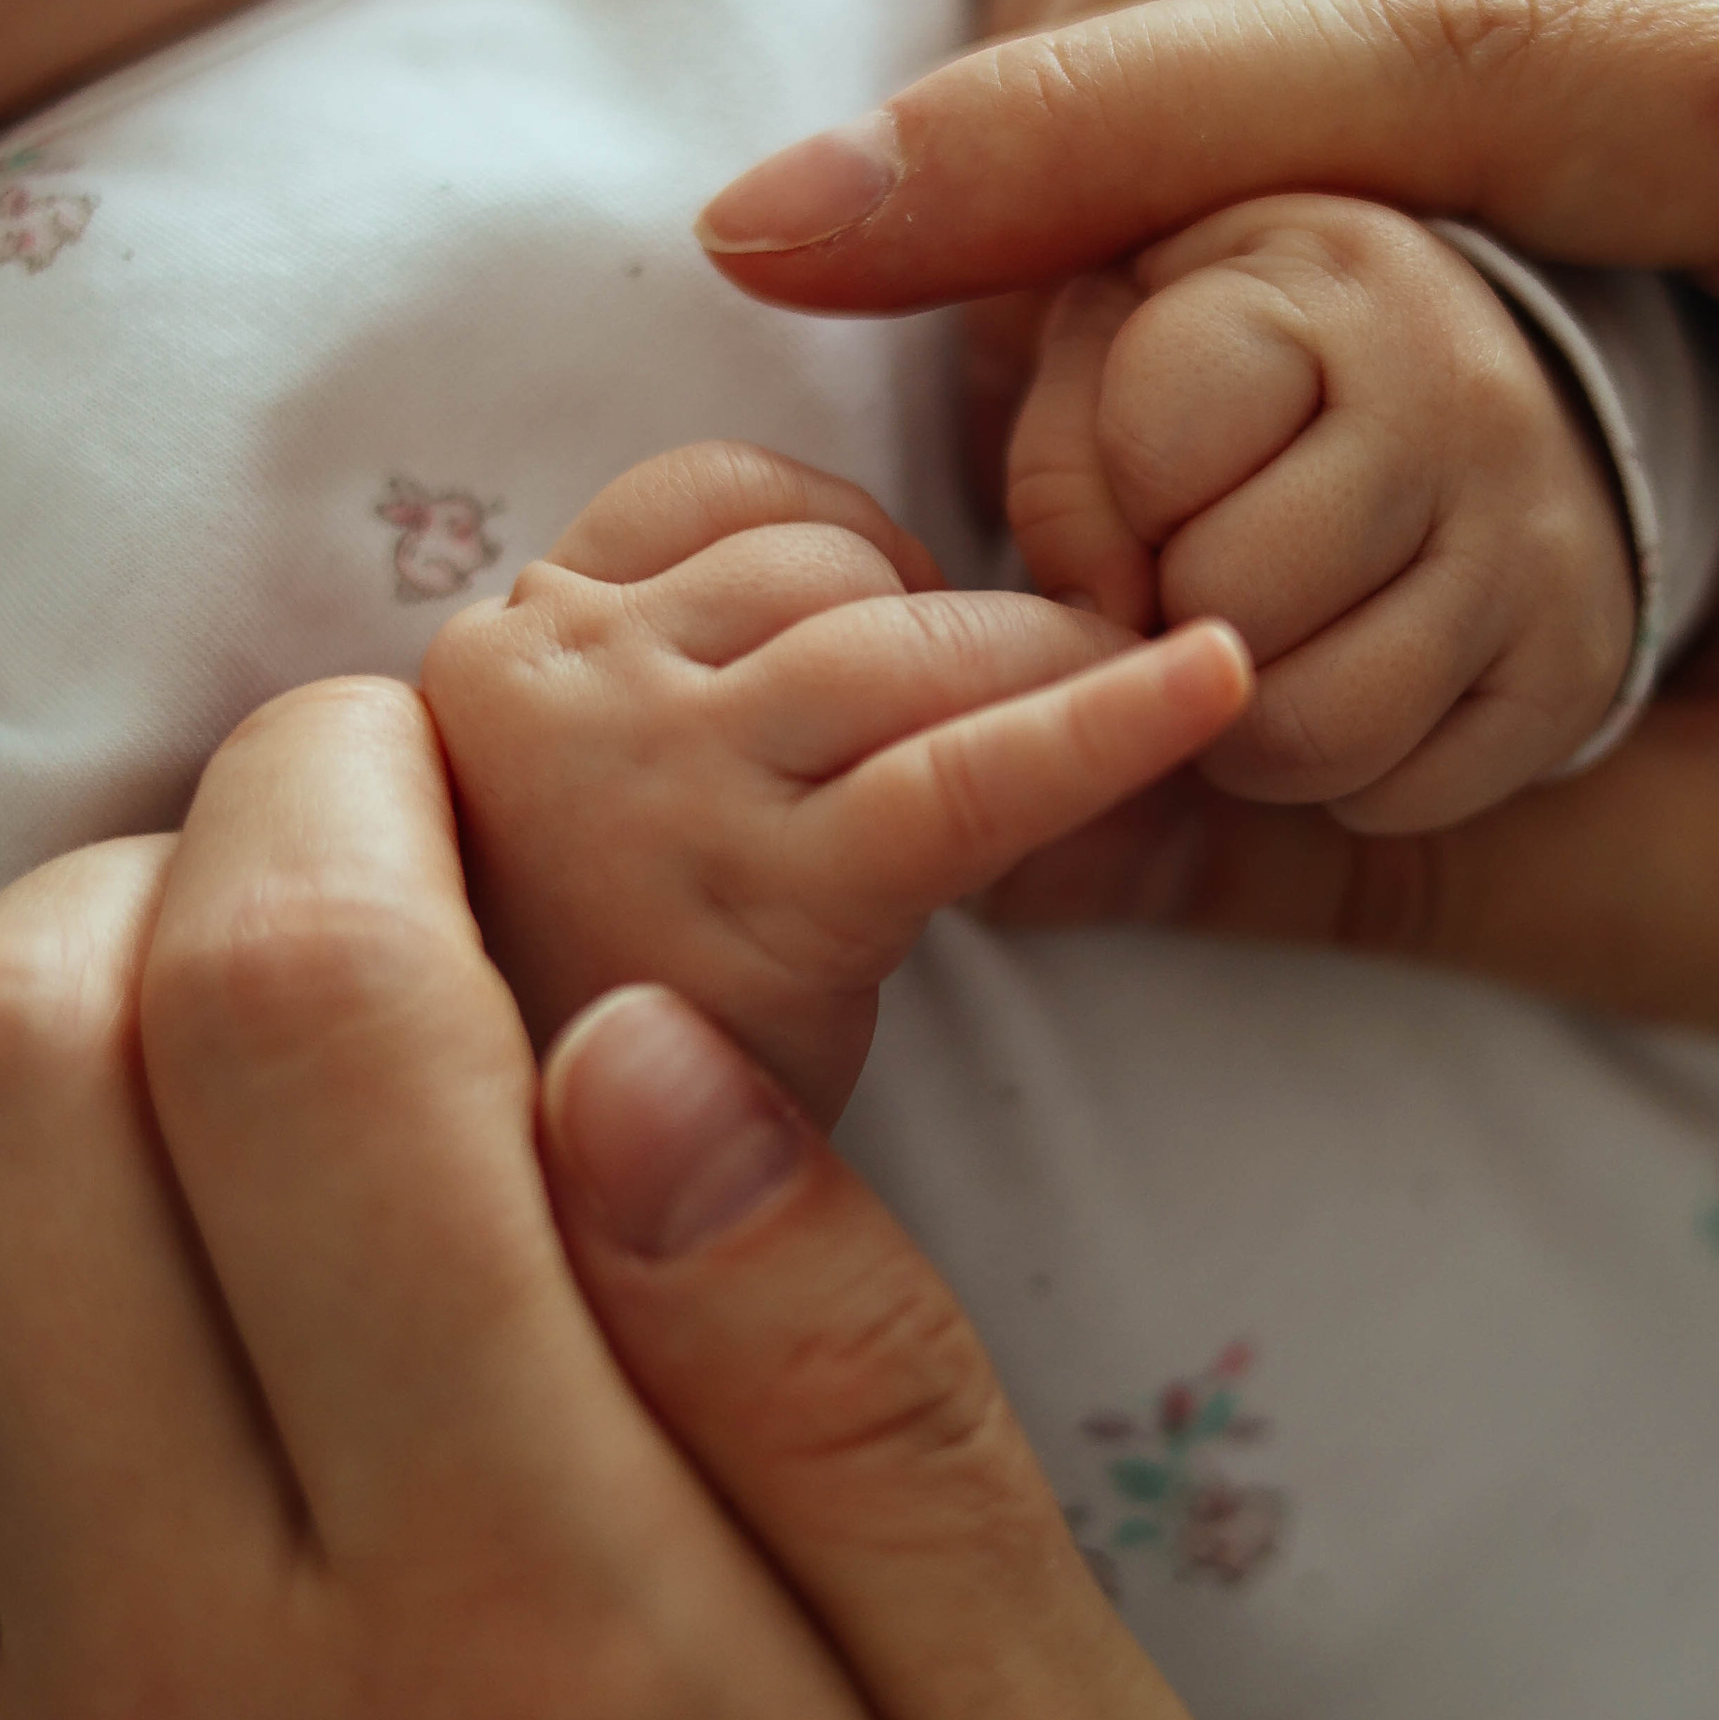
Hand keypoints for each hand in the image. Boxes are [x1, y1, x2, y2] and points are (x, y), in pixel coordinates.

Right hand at [423, 438, 1250, 1119]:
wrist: (518, 1227)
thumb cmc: (588, 1018)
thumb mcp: (578, 813)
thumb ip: (675, 687)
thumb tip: (904, 603)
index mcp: (499, 650)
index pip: (714, 492)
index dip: (850, 548)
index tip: (909, 632)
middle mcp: (547, 692)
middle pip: (824, 560)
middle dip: (972, 617)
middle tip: (1076, 689)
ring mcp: (650, 788)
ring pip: (900, 638)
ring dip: (1042, 662)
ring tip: (1133, 714)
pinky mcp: (764, 905)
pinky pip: (960, 778)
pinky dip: (1105, 723)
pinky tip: (1219, 683)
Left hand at [1008, 197, 1633, 830]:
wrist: (1463, 398)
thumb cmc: (1242, 370)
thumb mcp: (1123, 340)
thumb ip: (1067, 462)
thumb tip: (1110, 621)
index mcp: (1336, 286)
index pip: (1160, 445)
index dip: (1123, 492)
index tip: (1164, 468)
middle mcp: (1468, 404)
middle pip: (1233, 600)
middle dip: (1178, 614)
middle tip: (1202, 575)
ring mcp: (1540, 543)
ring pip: (1314, 729)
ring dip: (1243, 721)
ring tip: (1258, 641)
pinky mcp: (1574, 670)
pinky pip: (1396, 798)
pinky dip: (1339, 772)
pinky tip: (1346, 674)